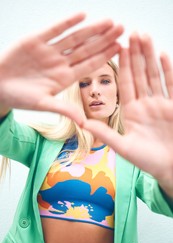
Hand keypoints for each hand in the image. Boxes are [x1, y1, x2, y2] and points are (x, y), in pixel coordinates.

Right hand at [0, 13, 123, 122]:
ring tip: (109, 21)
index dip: (105, 56)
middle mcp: (61, 63)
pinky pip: (55, 29)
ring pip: (75, 37)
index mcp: (65, 78)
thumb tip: (84, 122)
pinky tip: (83, 15)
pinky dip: (68, 22)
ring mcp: (50, 51)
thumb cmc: (19, 98)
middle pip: (87, 49)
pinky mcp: (36, 40)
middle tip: (122, 29)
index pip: (90, 65)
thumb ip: (64, 110)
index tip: (120, 48)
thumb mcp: (43, 104)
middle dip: (104, 39)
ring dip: (92, 29)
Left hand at [81, 34, 172, 194]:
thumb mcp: (123, 147)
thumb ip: (105, 133)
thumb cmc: (147, 160)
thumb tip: (82, 122)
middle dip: (136, 54)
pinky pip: (171, 84)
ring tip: (145, 37)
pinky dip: (168, 70)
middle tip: (132, 33)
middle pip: (139, 74)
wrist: (170, 167)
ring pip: (154, 75)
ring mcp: (160, 103)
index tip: (117, 48)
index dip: (122, 66)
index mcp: (131, 111)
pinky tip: (163, 54)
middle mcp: (145, 104)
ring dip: (150, 56)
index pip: (125, 83)